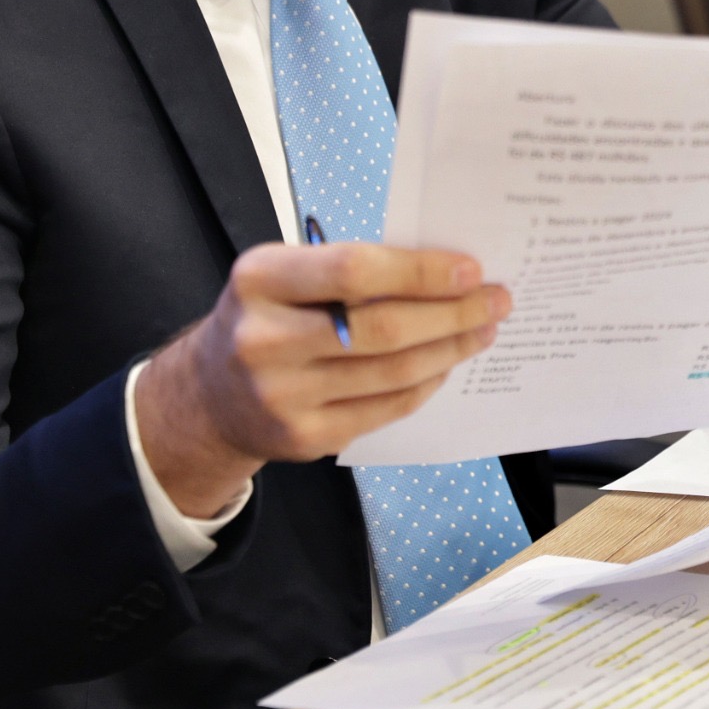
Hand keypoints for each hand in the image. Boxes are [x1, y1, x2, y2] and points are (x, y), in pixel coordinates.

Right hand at [135, 242, 509, 517]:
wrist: (211, 395)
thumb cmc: (268, 317)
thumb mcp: (286, 275)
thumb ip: (350, 270)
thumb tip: (447, 271)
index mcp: (261, 280)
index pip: (354, 270)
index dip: (421, 271)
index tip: (472, 270)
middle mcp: (264, 340)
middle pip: (382, 328)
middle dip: (453, 314)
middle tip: (497, 300)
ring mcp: (282, 397)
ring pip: (392, 373)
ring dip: (450, 349)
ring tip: (483, 330)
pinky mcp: (304, 438)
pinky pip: (385, 409)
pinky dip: (425, 383)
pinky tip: (446, 364)